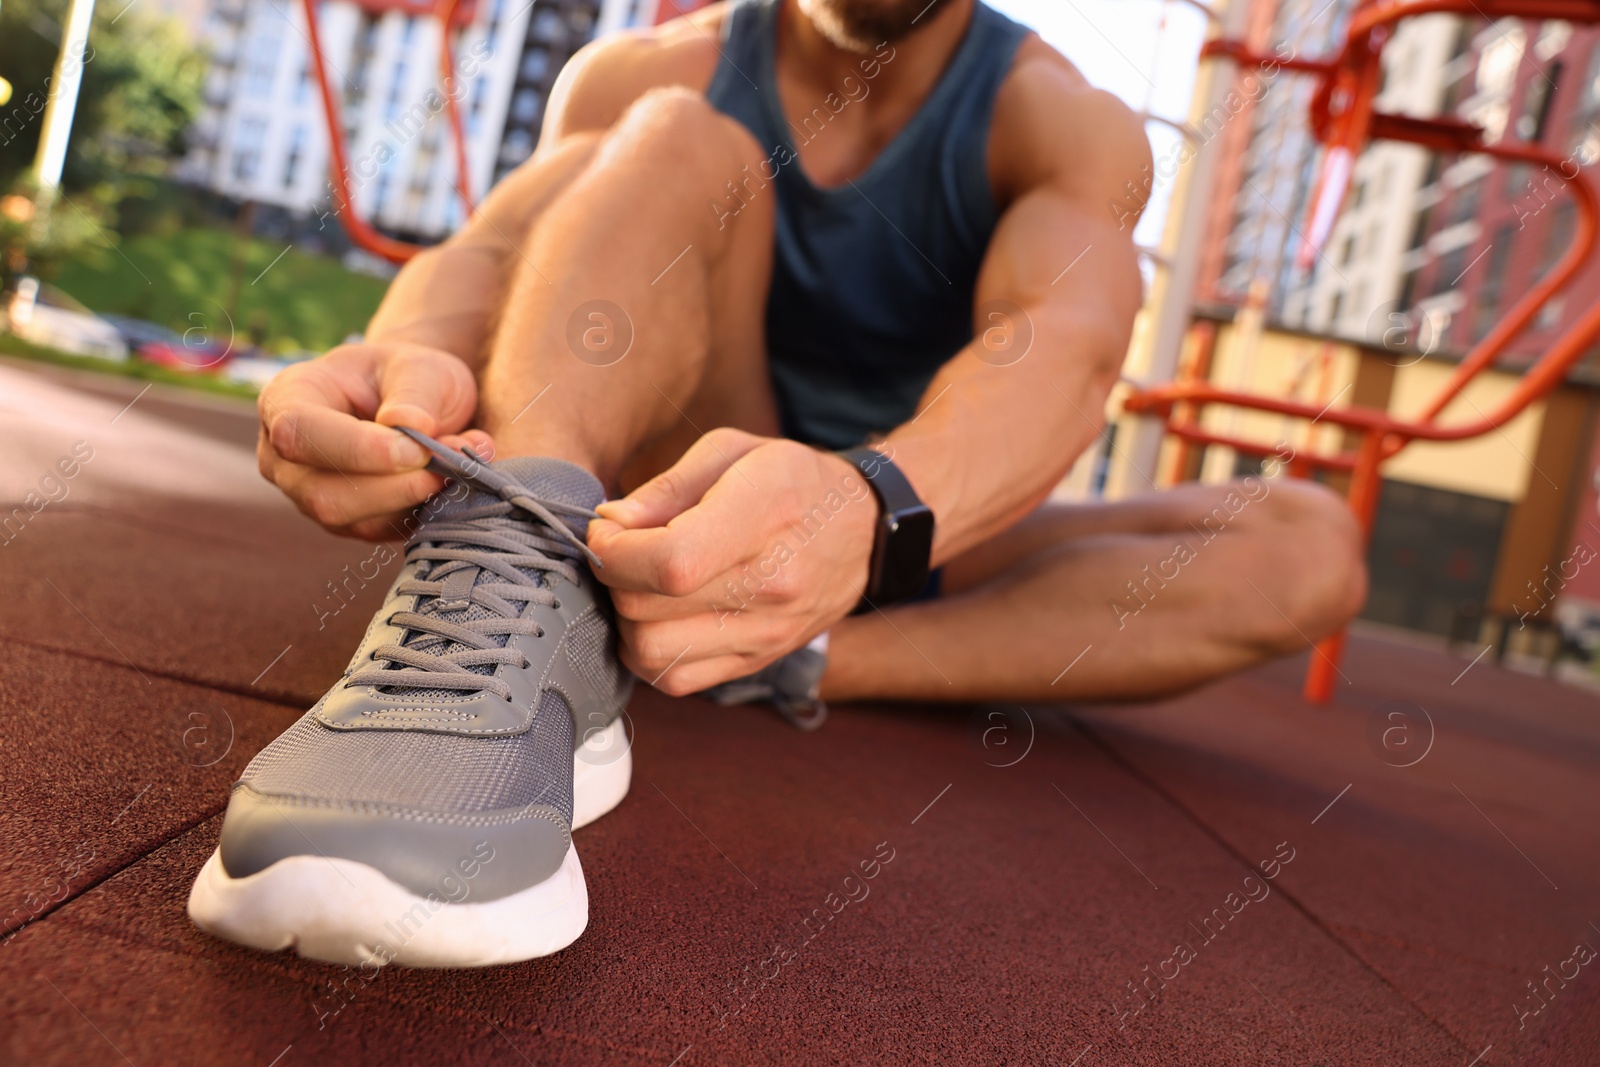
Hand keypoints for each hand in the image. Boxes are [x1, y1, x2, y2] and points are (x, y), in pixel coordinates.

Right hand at [257, 342, 494, 539]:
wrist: (414, 401)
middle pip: (324, 493)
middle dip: (395, 485)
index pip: (299, 433)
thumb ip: (415, 393)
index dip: (358, 449)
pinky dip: (424, 510)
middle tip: (452, 460)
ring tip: (461, 463)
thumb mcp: (420, 366)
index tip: (417, 449)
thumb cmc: (407, 376)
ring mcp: (311, 496)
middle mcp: (285, 456)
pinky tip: (450, 480)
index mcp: (286, 399)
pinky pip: (383, 531)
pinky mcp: (348, 523)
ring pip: (355, 521)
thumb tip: (411, 426)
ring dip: (416, 498)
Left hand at [588, 429, 875, 694]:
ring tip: (642, 585)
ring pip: (651, 652)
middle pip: (647, 609)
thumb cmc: (792, 480)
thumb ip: (666, 487)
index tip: (608, 532)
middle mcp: (772, 584)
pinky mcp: (758, 661)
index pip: (669, 562)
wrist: (863, 528)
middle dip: (614, 578)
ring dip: (627, 620)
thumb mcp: (733, 451)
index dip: (614, 551)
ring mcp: (767, 632)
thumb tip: (610, 525)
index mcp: (766, 515)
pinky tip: (662, 616)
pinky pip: (676, 678)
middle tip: (624, 551)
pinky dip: (651, 651)